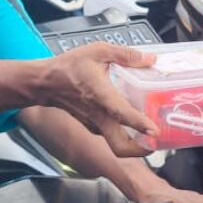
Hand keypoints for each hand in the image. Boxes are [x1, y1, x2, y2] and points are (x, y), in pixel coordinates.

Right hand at [40, 44, 158, 157]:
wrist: (45, 83)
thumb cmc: (69, 67)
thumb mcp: (98, 51)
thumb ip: (125, 55)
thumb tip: (149, 59)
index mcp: (101, 95)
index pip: (121, 113)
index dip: (139, 123)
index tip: (154, 131)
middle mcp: (98, 114)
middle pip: (119, 145)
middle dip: (140, 151)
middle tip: (157, 144)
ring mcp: (94, 123)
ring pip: (115, 143)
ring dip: (133, 145)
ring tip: (151, 136)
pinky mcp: (91, 125)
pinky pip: (109, 135)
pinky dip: (123, 134)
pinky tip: (133, 124)